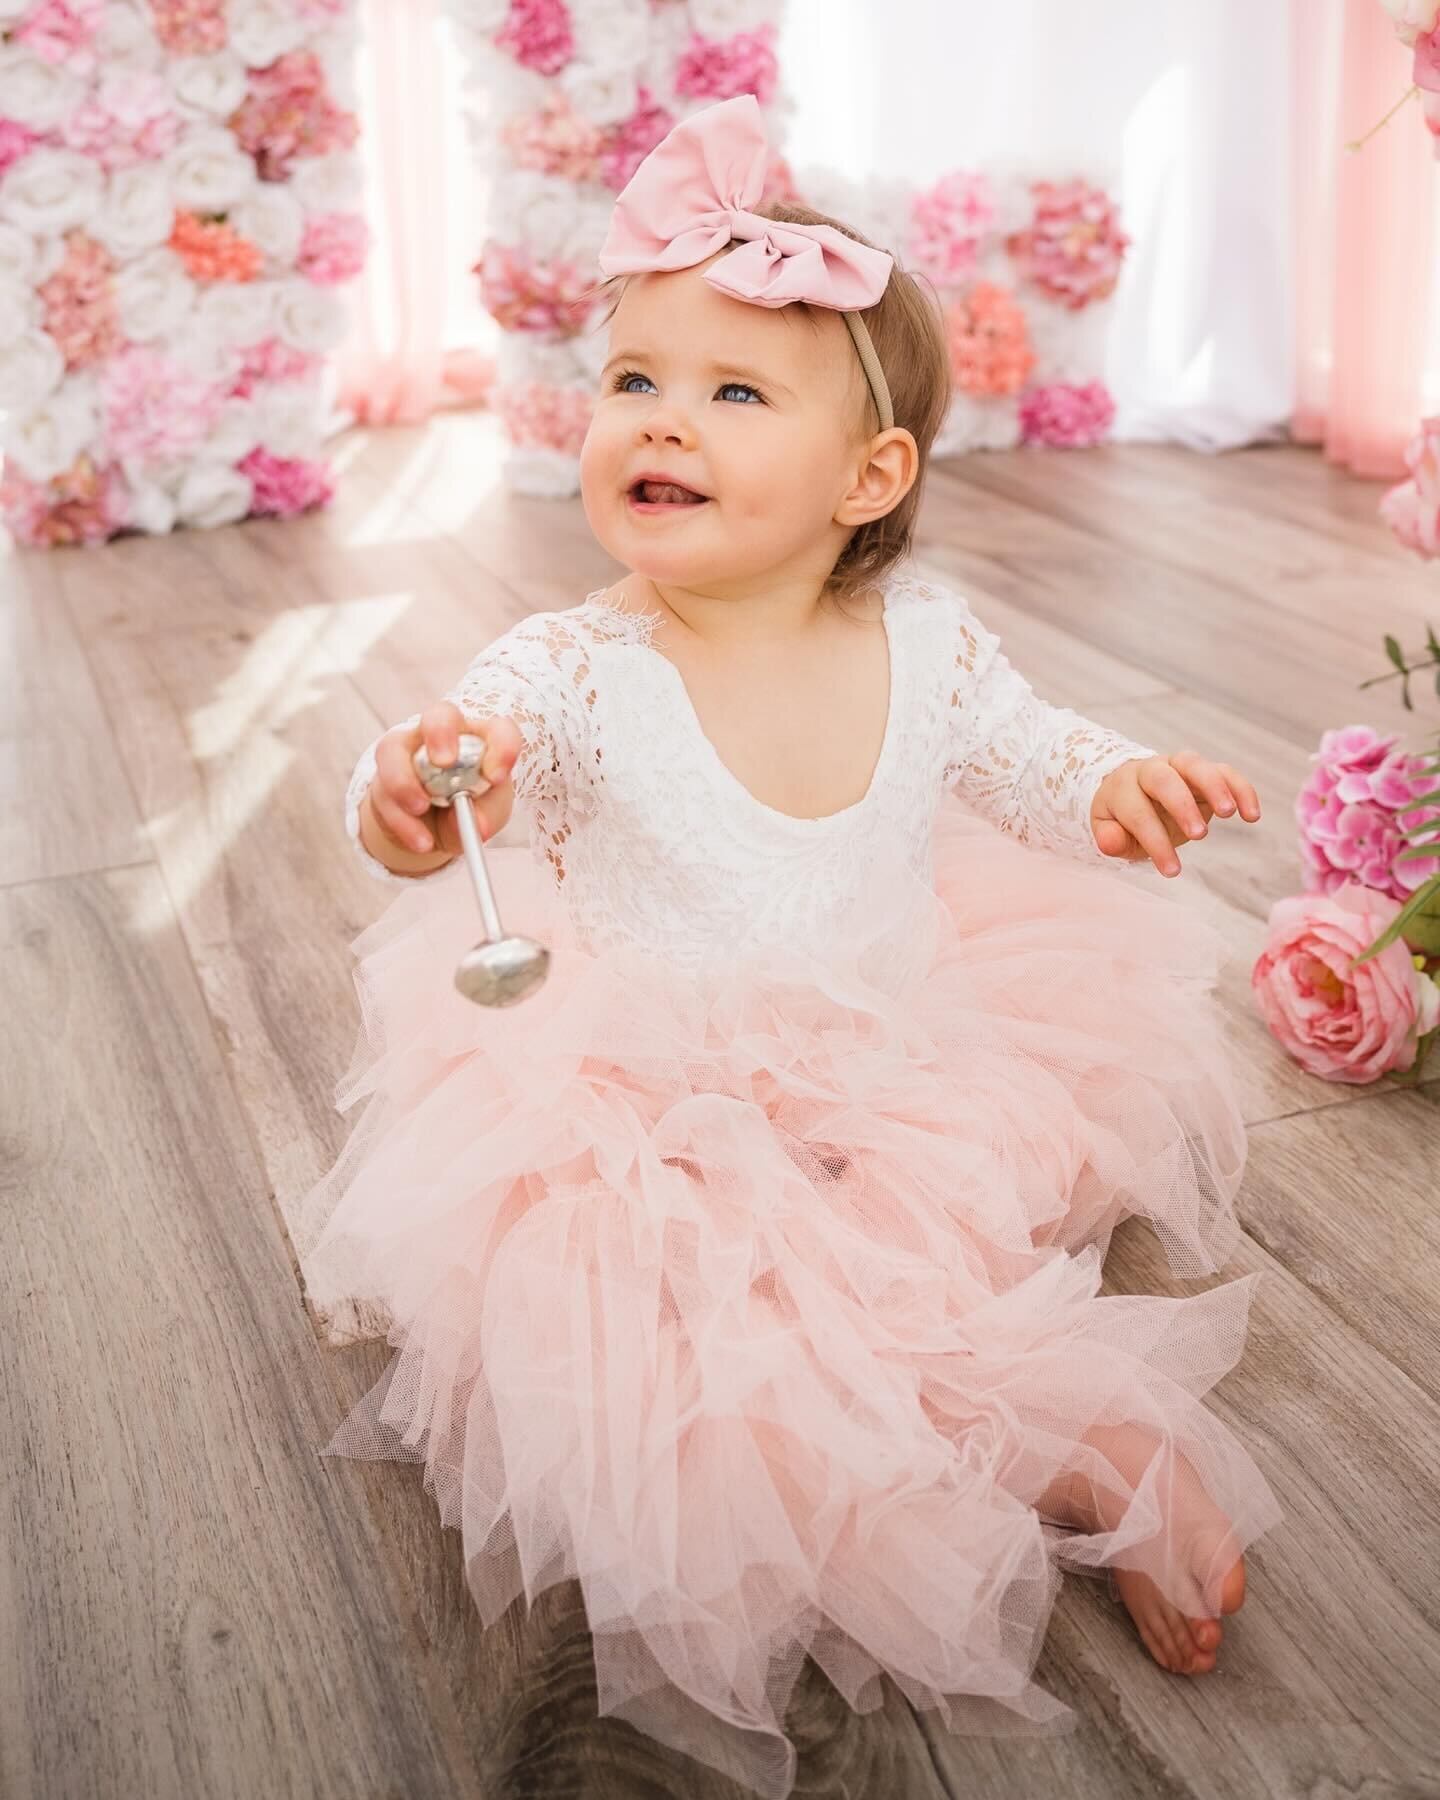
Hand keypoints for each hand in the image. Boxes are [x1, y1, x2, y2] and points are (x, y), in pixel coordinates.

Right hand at [366, 704, 522, 857]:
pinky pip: (383, 790)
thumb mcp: (488, 815)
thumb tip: (474, 823)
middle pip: (440, 715)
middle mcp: (444, 735)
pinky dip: (401, 819)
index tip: (495, 778)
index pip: (498, 730)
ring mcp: (407, 749)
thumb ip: (486, 816)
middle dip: (440, 733)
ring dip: (405, 780)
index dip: (500, 748)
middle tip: (444, 762)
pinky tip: (421, 840)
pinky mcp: (382, 775)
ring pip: (394, 747)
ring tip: (420, 808)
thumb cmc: (471, 808)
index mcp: (481, 739)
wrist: (433, 827)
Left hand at [1091, 752, 1260, 877]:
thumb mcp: (1111, 832)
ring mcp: (1177, 765)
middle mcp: (1149, 770)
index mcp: (1122, 788)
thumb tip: (1110, 843)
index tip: (1172, 871)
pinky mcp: (1202, 770)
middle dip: (1182, 806)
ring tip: (1230, 813)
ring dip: (1215, 786)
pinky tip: (1252, 814)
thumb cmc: (1123, 819)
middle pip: (1164, 779)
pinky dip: (1240, 788)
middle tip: (1200, 836)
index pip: (1137, 812)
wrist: (1135, 792)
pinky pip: (1224, 771)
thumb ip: (1110, 839)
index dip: (1154, 841)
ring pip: (1195, 765)